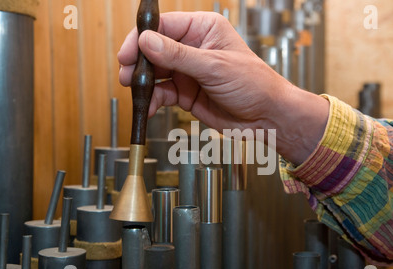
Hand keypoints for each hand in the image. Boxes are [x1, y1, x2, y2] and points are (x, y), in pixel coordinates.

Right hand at [118, 11, 328, 164]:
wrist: (266, 117)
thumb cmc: (254, 84)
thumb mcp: (214, 67)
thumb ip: (179, 55)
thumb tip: (147, 41)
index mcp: (204, 30)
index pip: (165, 26)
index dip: (142, 38)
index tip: (128, 52)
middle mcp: (193, 48)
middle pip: (155, 49)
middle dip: (139, 62)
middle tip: (126, 74)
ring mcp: (188, 71)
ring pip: (156, 72)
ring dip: (142, 82)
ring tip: (133, 91)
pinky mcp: (186, 92)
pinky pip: (162, 93)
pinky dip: (152, 100)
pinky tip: (147, 106)